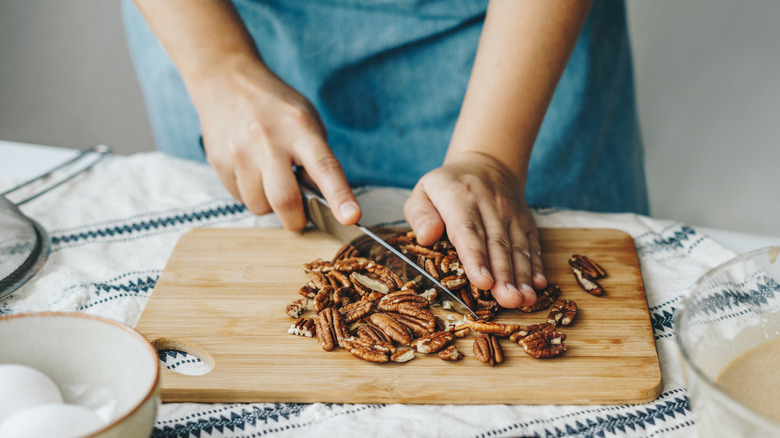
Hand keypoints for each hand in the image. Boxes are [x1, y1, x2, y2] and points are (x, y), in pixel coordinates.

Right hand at [194, 59, 360, 228]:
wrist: (226, 80)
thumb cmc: (276, 108)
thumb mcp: (306, 121)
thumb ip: (317, 159)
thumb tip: (323, 203)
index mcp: (299, 127)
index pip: (324, 167)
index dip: (339, 196)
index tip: (350, 218)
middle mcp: (268, 139)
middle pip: (284, 199)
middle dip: (296, 219)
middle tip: (300, 217)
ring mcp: (239, 152)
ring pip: (259, 205)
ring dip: (270, 206)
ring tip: (271, 182)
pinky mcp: (218, 162)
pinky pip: (240, 198)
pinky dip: (251, 195)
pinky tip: (252, 172)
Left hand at [403, 151, 545, 307]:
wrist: (486, 164)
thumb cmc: (447, 187)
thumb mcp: (423, 191)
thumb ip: (420, 214)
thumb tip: (426, 237)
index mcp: (459, 198)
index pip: (468, 231)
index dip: (476, 258)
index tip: (482, 282)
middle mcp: (489, 205)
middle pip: (497, 244)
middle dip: (504, 275)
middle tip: (508, 300)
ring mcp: (510, 213)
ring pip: (518, 246)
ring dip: (522, 276)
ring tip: (524, 300)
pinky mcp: (525, 221)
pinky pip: (532, 243)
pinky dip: (536, 265)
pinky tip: (539, 285)